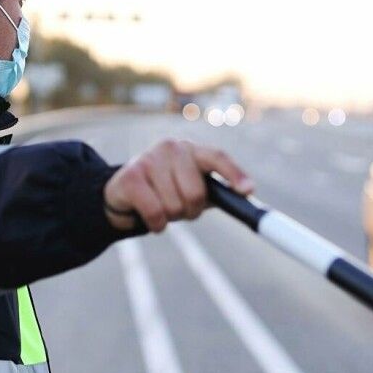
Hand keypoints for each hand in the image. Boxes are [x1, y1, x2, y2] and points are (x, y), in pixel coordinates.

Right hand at [103, 139, 253, 232]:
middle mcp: (172, 147)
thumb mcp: (192, 188)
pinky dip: (156, 224)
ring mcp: (149, 159)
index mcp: (192, 150)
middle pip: (196, 193)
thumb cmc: (166, 190)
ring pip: (174, 206)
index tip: (248, 191)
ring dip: (170, 218)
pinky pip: (155, 213)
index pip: (217, 157)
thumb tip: (247, 198)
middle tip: (180, 208)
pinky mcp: (130, 176)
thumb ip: (217, 192)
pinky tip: (149, 216)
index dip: (234, 174)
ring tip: (160, 207)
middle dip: (190, 210)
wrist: (124, 193)